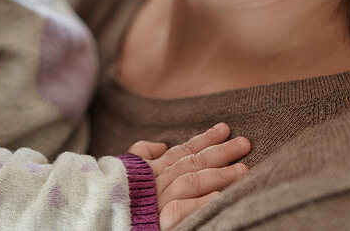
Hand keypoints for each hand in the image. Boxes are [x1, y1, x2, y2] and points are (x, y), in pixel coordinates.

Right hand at [126, 123, 249, 229]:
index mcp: (150, 169)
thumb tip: (162, 144)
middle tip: (244, 144)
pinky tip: (220, 197)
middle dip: (220, 152)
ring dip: (219, 175)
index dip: (205, 139)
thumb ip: (142, 154)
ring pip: (192, 182)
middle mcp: (156, 181)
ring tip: (243, 171)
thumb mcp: (125, 170)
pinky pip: (183, 209)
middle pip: (192, 163)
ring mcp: (158, 200)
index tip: (225, 129)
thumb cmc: (117, 196)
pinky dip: (201, 202)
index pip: (182, 150)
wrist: (104, 218)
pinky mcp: (160, 221)